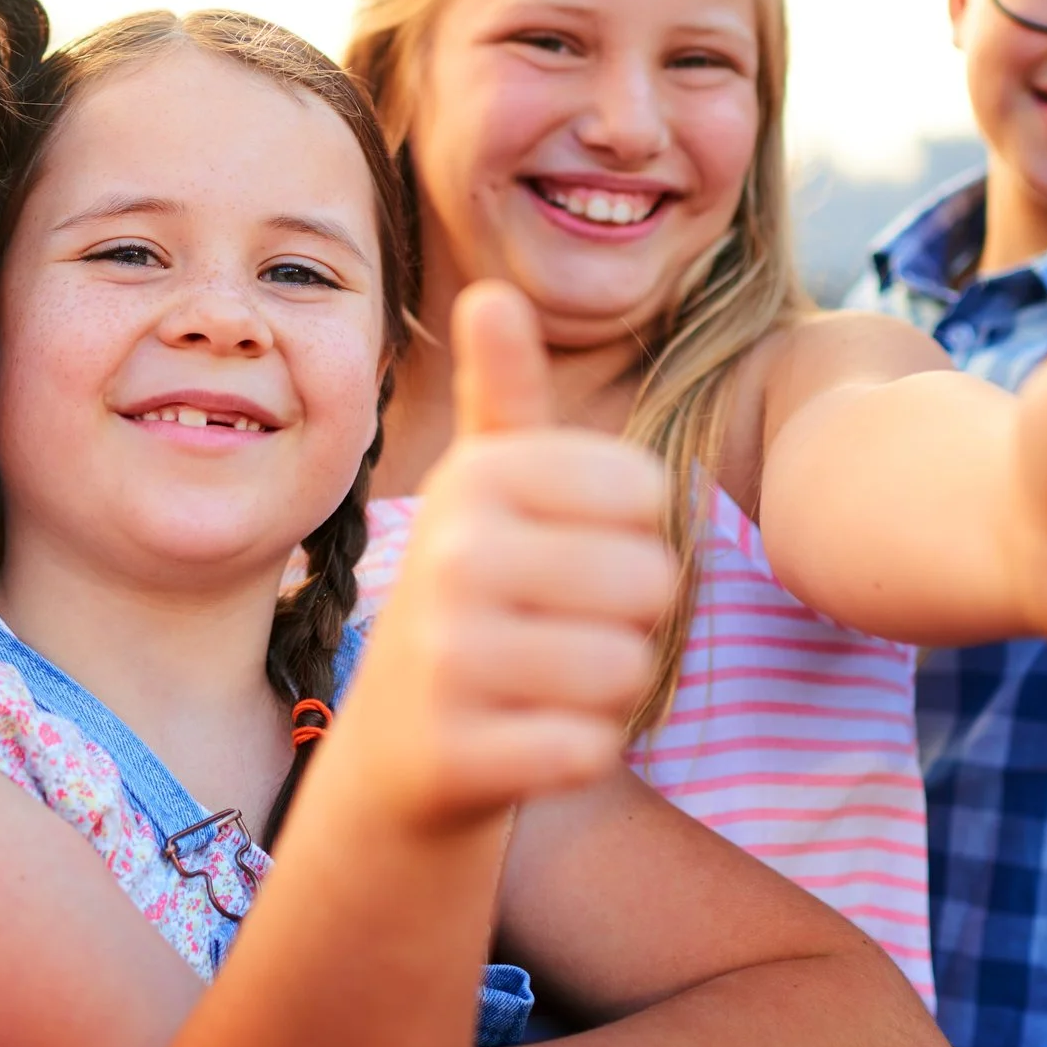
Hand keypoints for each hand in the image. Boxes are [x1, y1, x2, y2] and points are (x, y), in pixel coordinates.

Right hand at [337, 281, 677, 830]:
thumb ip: (501, 394)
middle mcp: (451, 554)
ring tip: (540, 684)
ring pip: (628, 667)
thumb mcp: (480, 491)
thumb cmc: (470, 601)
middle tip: (555, 632)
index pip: (646, 491)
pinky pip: (591, 746)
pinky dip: (577, 752)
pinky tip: (524, 741)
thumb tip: (490, 292)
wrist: (395, 754)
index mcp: (474, 477)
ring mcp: (447, 657)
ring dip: (606, 690)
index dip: (632, 535)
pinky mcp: (457, 753)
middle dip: (627, 619)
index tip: (565, 555)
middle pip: (651, 579)